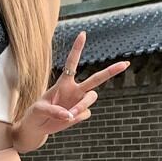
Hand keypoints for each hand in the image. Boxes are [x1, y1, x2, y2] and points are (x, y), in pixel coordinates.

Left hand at [13, 31, 128, 150]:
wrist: (38, 127)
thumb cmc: (36, 114)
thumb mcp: (39, 109)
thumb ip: (53, 110)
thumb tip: (70, 115)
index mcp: (63, 82)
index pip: (72, 62)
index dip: (77, 48)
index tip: (83, 33)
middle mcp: (75, 89)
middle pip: (96, 79)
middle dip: (110, 71)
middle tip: (125, 64)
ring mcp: (79, 101)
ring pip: (91, 98)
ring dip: (82, 106)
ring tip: (70, 115)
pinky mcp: (80, 113)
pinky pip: (85, 113)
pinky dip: (77, 117)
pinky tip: (68, 119)